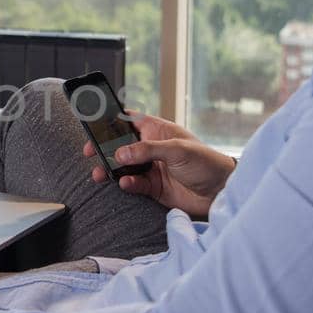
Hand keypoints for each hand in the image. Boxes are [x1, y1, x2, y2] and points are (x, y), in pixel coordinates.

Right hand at [84, 112, 234, 217]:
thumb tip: (120, 154)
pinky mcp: (153, 187)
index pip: (130, 121)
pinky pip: (133, 184)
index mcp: (158, 131)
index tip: (94, 125)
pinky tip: (125, 183)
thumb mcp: (177, 150)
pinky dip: (126, 184)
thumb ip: (147, 150)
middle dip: (105, 149)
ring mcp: (152, 168)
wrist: (221, 191)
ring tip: (101, 173)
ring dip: (111, 170)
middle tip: (91, 153)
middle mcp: (152, 148)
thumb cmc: (206, 162)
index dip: (112, 122)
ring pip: (123, 167)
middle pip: (121, 146)